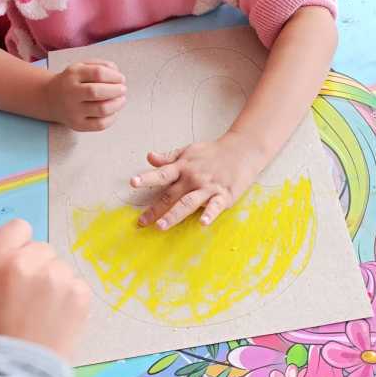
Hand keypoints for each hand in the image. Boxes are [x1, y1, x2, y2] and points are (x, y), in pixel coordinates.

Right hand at [0, 220, 90, 360]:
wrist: (10, 372)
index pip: (18, 228)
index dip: (18, 245)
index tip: (16, 265)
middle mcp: (27, 263)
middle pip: (41, 248)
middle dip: (35, 267)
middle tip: (25, 299)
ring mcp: (56, 278)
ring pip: (60, 267)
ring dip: (53, 284)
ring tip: (39, 313)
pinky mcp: (79, 294)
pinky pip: (76, 284)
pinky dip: (69, 299)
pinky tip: (54, 319)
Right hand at [45, 60, 125, 130]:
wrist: (51, 98)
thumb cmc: (73, 81)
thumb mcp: (82, 66)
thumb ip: (101, 65)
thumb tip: (117, 73)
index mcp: (73, 74)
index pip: (98, 73)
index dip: (114, 76)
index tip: (121, 79)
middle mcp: (71, 93)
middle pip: (97, 92)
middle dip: (116, 90)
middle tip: (123, 89)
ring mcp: (73, 111)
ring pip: (101, 109)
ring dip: (117, 104)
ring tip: (121, 100)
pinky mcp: (77, 125)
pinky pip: (100, 124)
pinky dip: (112, 118)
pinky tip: (114, 111)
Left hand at [130, 131, 265, 229]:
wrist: (242, 150)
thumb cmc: (213, 153)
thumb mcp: (189, 151)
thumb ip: (168, 157)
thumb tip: (149, 157)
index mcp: (184, 167)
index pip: (163, 173)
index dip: (148, 178)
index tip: (133, 183)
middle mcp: (193, 178)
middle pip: (171, 195)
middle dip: (156, 209)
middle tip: (141, 222)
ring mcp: (208, 187)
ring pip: (188, 202)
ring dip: (174, 215)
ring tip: (161, 226)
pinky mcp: (224, 195)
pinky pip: (215, 206)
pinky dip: (209, 214)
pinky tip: (203, 223)